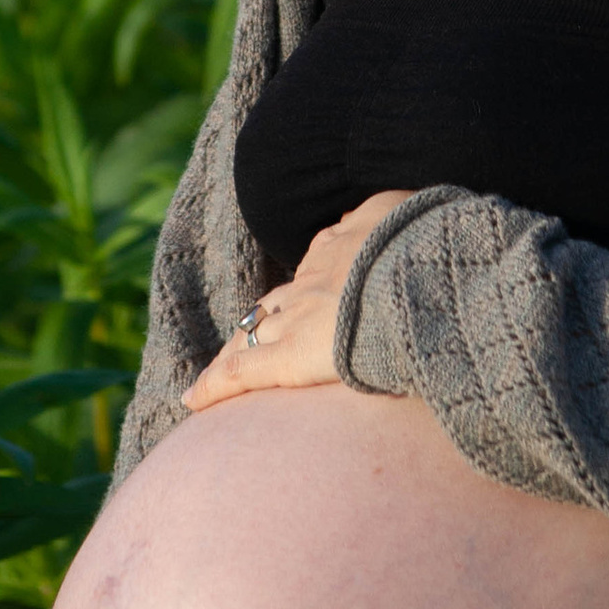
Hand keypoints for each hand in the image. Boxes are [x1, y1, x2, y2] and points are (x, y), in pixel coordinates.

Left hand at [183, 190, 416, 411]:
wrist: (413, 274)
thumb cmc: (416, 243)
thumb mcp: (399, 209)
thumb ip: (380, 214)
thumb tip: (370, 215)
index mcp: (335, 253)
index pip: (306, 277)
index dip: (296, 294)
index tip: (295, 306)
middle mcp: (306, 286)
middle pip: (270, 308)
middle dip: (256, 325)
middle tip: (243, 343)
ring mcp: (295, 321)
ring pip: (248, 336)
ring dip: (230, 353)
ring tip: (214, 375)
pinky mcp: (290, 357)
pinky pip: (241, 372)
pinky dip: (213, 386)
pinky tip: (192, 400)